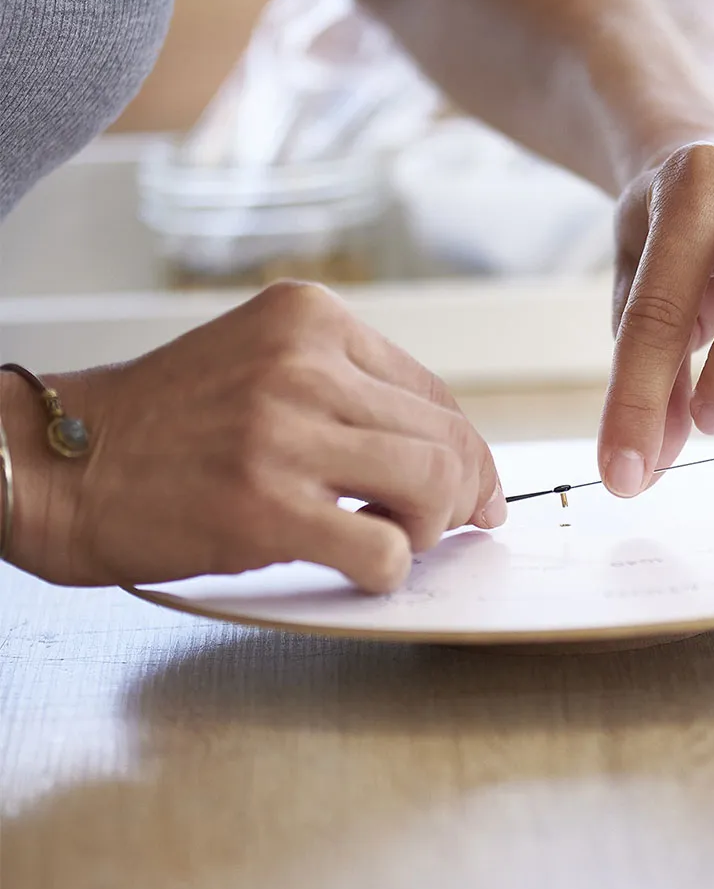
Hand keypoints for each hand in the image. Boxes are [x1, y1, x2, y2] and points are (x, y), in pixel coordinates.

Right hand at [6, 281, 505, 591]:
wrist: (60, 460)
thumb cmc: (166, 422)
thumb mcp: (263, 367)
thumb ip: (349, 396)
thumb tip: (445, 457)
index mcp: (311, 319)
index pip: (434, 394)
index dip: (468, 452)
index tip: (477, 491)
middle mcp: (304, 363)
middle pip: (446, 438)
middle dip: (464, 495)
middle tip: (454, 527)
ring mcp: (284, 431)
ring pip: (433, 486)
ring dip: (431, 529)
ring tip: (394, 539)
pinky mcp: (265, 505)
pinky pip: (384, 549)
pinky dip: (389, 570)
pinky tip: (360, 567)